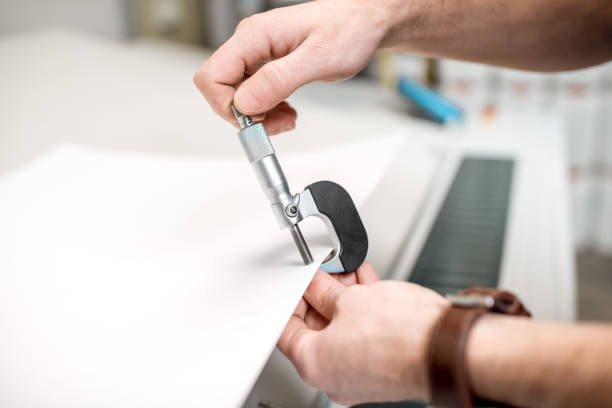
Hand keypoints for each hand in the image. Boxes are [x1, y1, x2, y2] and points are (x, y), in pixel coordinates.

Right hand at [193, 0, 389, 134]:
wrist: (365, 21)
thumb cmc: (349, 29)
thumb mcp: (319, 59)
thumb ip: (279, 80)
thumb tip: (245, 102)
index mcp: (255, 36)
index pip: (212, 76)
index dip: (228, 106)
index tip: (258, 119)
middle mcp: (250, 43)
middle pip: (220, 89)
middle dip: (244, 115)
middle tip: (278, 122)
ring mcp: (257, 54)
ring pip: (236, 95)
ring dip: (257, 115)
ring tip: (287, 117)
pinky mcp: (267, 64)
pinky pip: (252, 93)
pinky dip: (266, 109)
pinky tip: (286, 109)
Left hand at [277, 262, 449, 405]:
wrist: (450, 347)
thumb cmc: (404, 335)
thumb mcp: (351, 299)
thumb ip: (325, 290)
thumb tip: (317, 284)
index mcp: (314, 365)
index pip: (286, 328)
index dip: (291, 297)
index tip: (298, 282)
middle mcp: (335, 376)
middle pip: (316, 327)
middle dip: (321, 294)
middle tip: (325, 270)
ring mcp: (360, 373)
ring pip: (343, 328)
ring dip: (345, 297)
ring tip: (349, 271)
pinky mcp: (383, 366)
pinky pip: (364, 333)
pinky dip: (364, 309)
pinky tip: (367, 283)